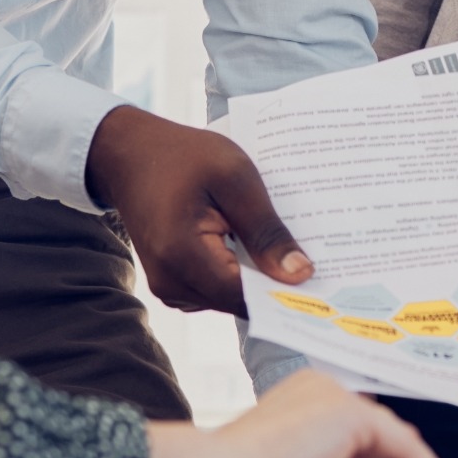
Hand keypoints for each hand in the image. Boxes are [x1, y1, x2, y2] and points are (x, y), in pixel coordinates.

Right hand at [85, 104, 308, 315]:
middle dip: (276, 286)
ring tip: (287, 251)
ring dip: (258, 280)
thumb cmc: (184, 157)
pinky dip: (239, 274)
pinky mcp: (173, 282)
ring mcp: (169, 287)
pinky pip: (216, 289)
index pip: (246, 296)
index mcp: (182, 255)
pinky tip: (256, 250)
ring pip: (230, 299)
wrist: (132, 155)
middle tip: (319, 264)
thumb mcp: (235, 178)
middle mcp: (171, 282)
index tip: (325, 285)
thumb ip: (266, 231)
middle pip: (239, 302)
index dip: (286, 294)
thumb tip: (299, 275)